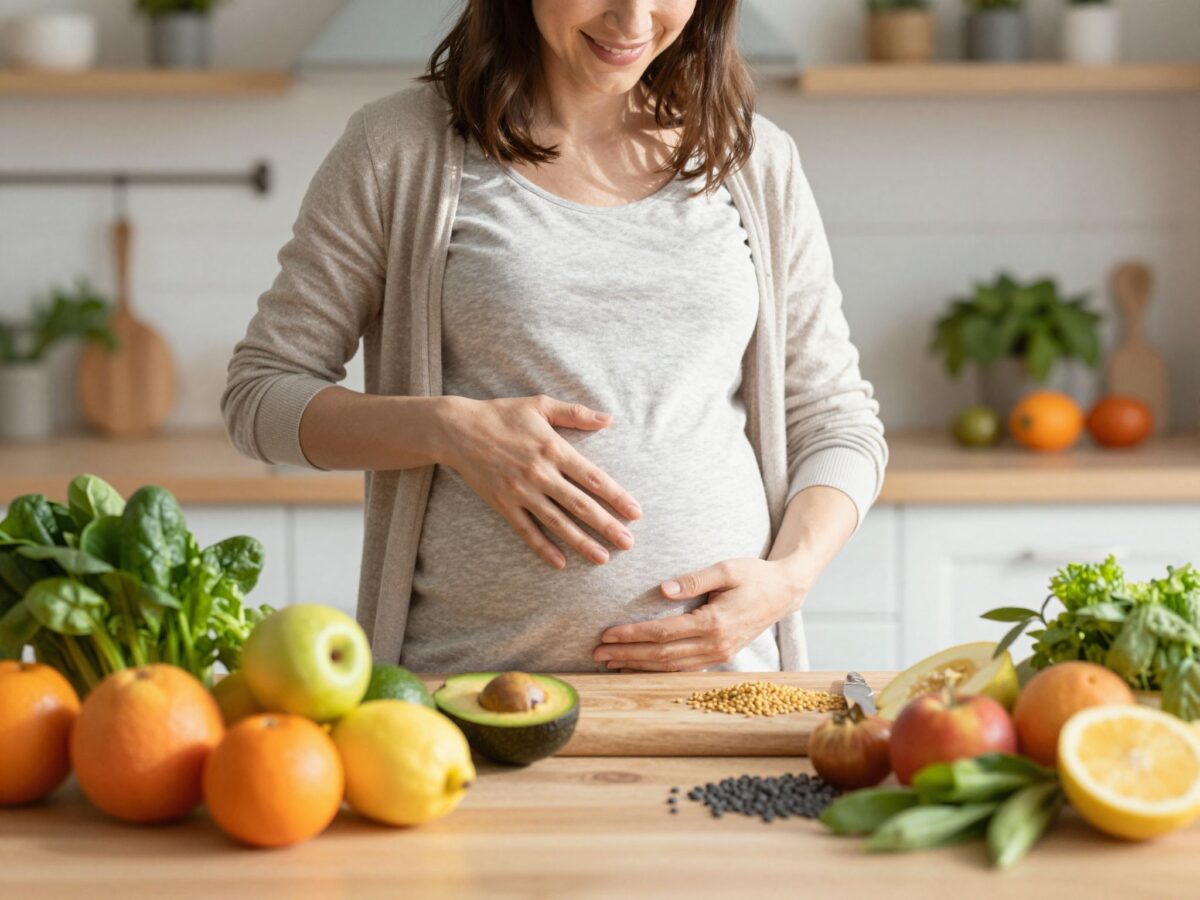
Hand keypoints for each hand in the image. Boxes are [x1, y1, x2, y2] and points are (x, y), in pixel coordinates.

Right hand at [436, 394, 641, 568]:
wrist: (458, 430)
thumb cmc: (502, 414)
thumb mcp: (540, 405)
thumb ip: (576, 413)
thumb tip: (609, 419)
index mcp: (553, 449)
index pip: (592, 478)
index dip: (616, 496)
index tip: (635, 513)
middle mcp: (540, 473)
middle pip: (580, 505)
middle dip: (607, 526)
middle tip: (628, 543)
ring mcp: (521, 492)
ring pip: (557, 523)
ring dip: (581, 542)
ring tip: (603, 558)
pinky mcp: (503, 505)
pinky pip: (526, 531)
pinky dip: (543, 548)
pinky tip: (560, 563)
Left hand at [593, 558, 807, 671]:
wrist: (784, 592)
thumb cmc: (754, 575)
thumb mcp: (727, 568)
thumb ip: (695, 579)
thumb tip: (663, 590)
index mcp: (714, 622)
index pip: (663, 632)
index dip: (633, 635)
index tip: (607, 634)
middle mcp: (715, 644)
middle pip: (662, 655)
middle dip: (627, 654)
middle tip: (598, 653)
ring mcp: (718, 654)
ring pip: (670, 667)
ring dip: (639, 665)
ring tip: (610, 663)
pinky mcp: (719, 655)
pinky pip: (683, 668)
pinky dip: (658, 669)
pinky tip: (639, 666)